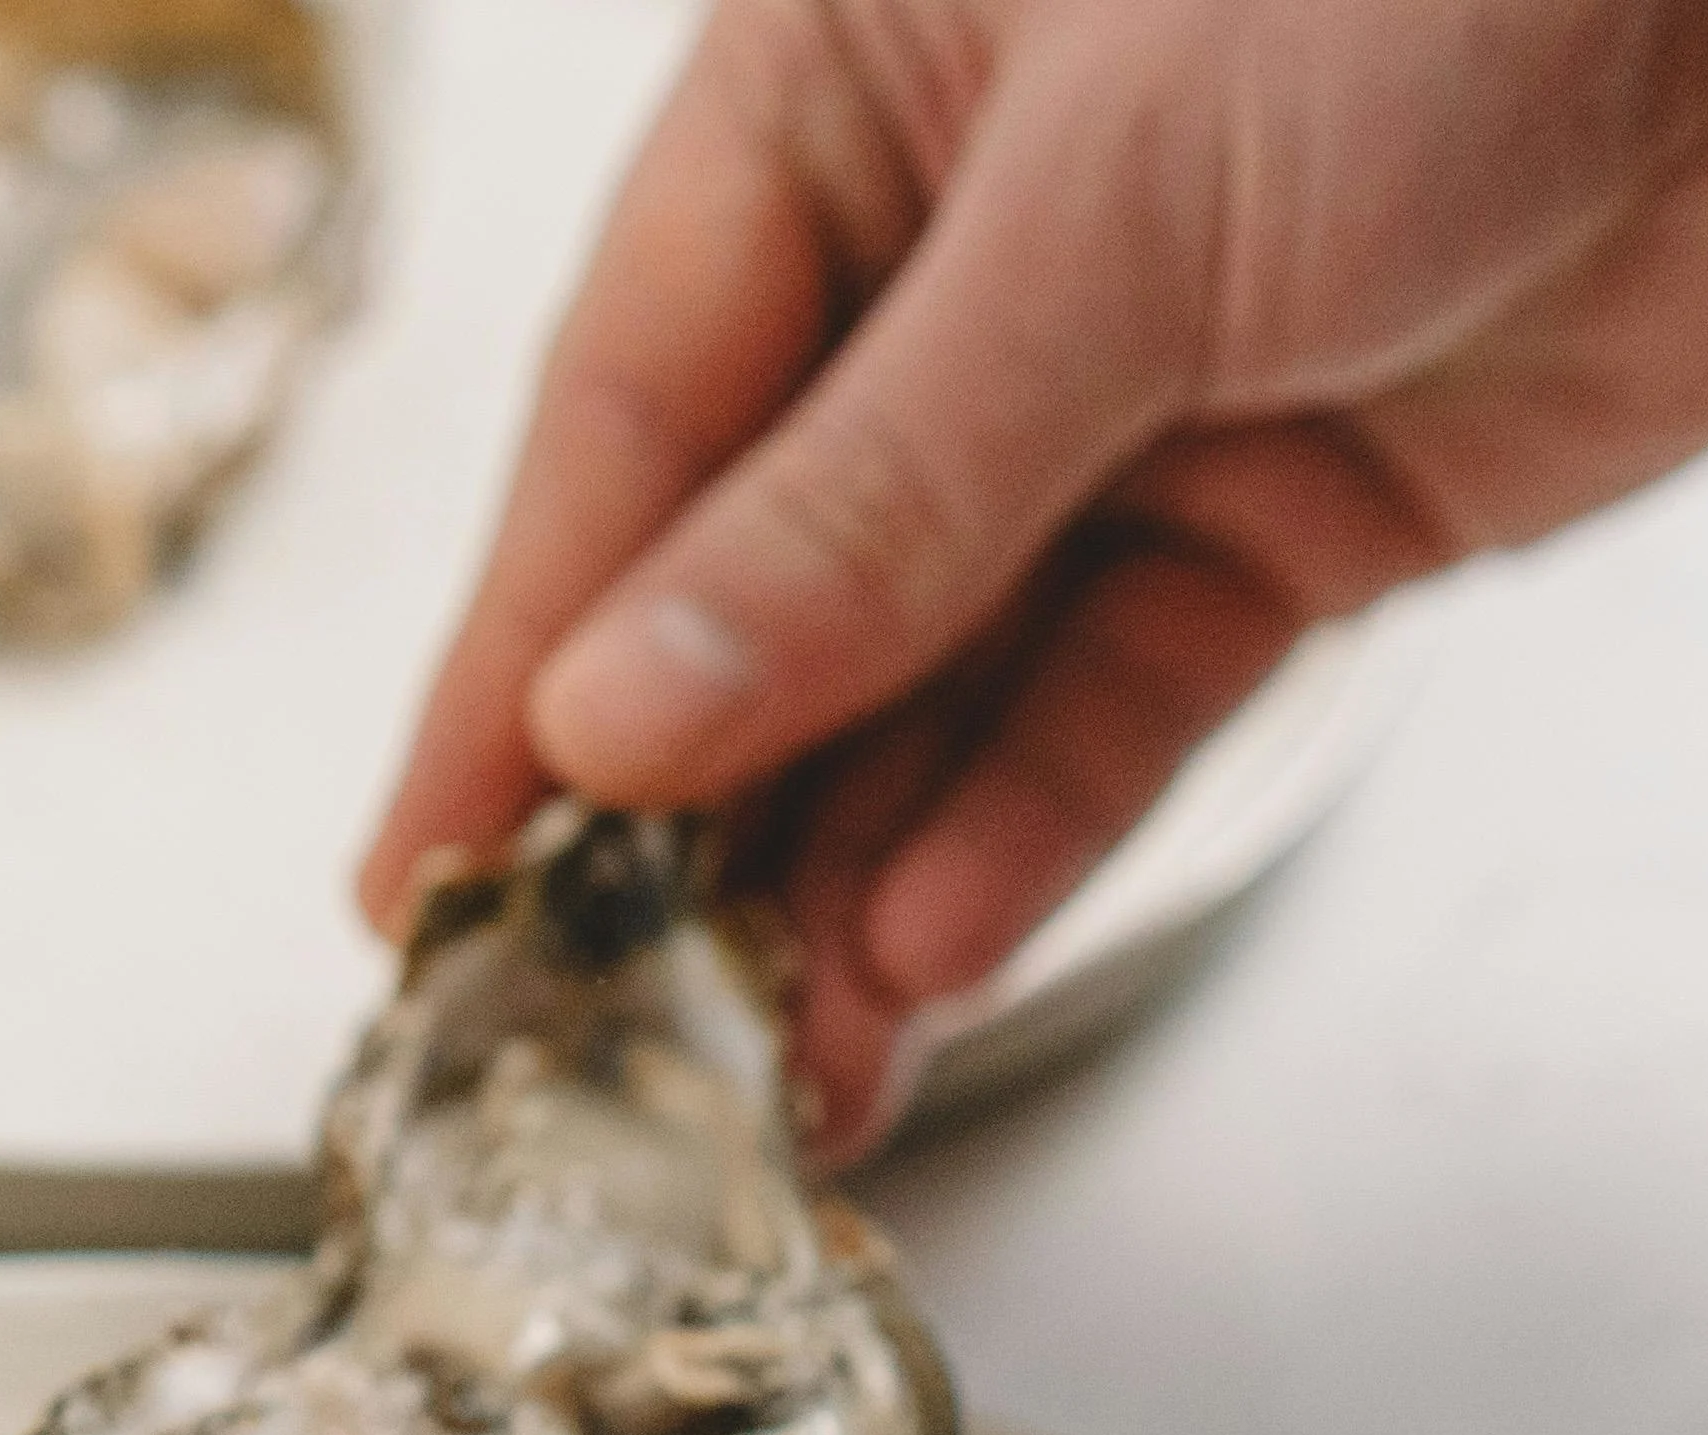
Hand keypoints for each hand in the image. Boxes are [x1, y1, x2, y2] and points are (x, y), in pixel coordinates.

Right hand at [359, 0, 1707, 1146]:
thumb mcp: (1116, 214)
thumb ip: (875, 494)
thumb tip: (621, 709)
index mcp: (836, 85)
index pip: (626, 421)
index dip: (518, 658)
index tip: (428, 870)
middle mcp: (951, 248)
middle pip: (757, 578)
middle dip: (680, 813)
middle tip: (584, 1029)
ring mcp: (1122, 394)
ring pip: (927, 678)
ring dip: (846, 874)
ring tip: (768, 1065)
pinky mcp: (1278, 514)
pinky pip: (1102, 705)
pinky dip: (1022, 831)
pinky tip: (923, 957)